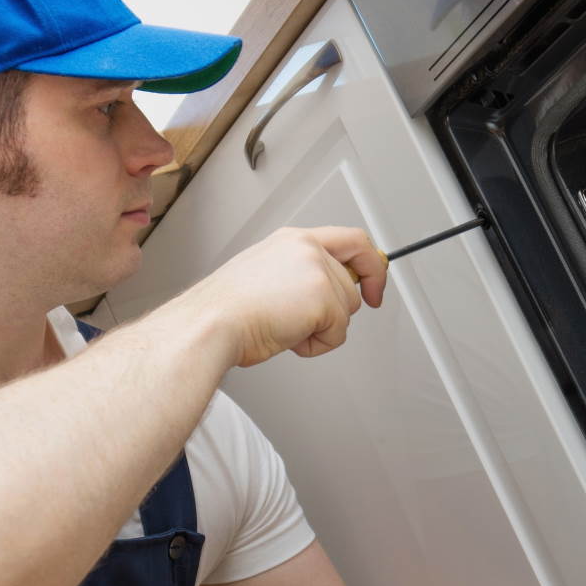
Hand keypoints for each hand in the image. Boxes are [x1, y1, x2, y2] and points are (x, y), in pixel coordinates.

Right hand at [176, 226, 387, 367]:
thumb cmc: (225, 311)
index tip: (374, 288)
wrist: (211, 323)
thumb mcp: (266, 279)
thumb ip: (300, 278)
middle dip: (333, 313)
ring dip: (320, 329)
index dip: (370, 266)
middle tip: (301, 324)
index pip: (352, 240)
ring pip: (347, 311)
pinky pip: (339, 333)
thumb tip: (326, 298)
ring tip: (283, 326)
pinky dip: (316, 345)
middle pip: (351, 286)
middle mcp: (307, 248)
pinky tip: (287, 336)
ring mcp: (317, 270)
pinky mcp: (323, 296)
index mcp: (292, 241)